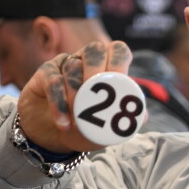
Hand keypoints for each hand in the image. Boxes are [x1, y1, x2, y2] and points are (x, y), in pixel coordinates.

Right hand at [17, 40, 132, 152]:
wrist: (52, 138)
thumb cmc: (84, 129)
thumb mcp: (108, 130)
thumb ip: (126, 123)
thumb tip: (143, 116)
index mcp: (107, 69)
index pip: (117, 50)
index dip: (119, 59)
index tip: (120, 77)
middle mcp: (86, 62)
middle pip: (94, 50)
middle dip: (97, 70)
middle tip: (96, 96)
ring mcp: (65, 65)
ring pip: (72, 66)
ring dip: (76, 94)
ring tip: (77, 119)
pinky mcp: (45, 73)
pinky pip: (53, 81)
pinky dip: (59, 103)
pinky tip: (64, 123)